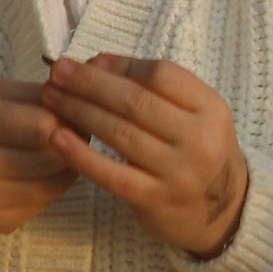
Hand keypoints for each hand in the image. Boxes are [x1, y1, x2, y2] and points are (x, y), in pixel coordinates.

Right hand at [0, 81, 74, 233]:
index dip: (67, 116)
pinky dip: (53, 185)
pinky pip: (45, 202)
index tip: (72, 110)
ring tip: (63, 148)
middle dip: (74, 141)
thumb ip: (35, 95)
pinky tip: (43, 171)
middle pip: (55, 157)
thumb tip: (81, 102)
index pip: (45, 126)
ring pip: (56, 183)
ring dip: (69, 164)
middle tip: (77, 129)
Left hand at [41, 55, 249, 258]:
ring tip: (51, 97)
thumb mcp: (194, 115)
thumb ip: (154, 89)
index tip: (89, 59)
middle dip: (90, 83)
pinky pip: (112, 175)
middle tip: (58, 72)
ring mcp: (178, 172)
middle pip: (136, 102)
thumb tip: (97, 62)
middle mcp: (199, 139)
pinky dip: (81, 155)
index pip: (162, 74)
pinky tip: (57, 139)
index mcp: (211, 109)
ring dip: (79, 111)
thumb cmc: (197, 151)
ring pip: (120, 133)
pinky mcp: (156, 200)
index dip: (121, 64)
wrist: (221, 212)